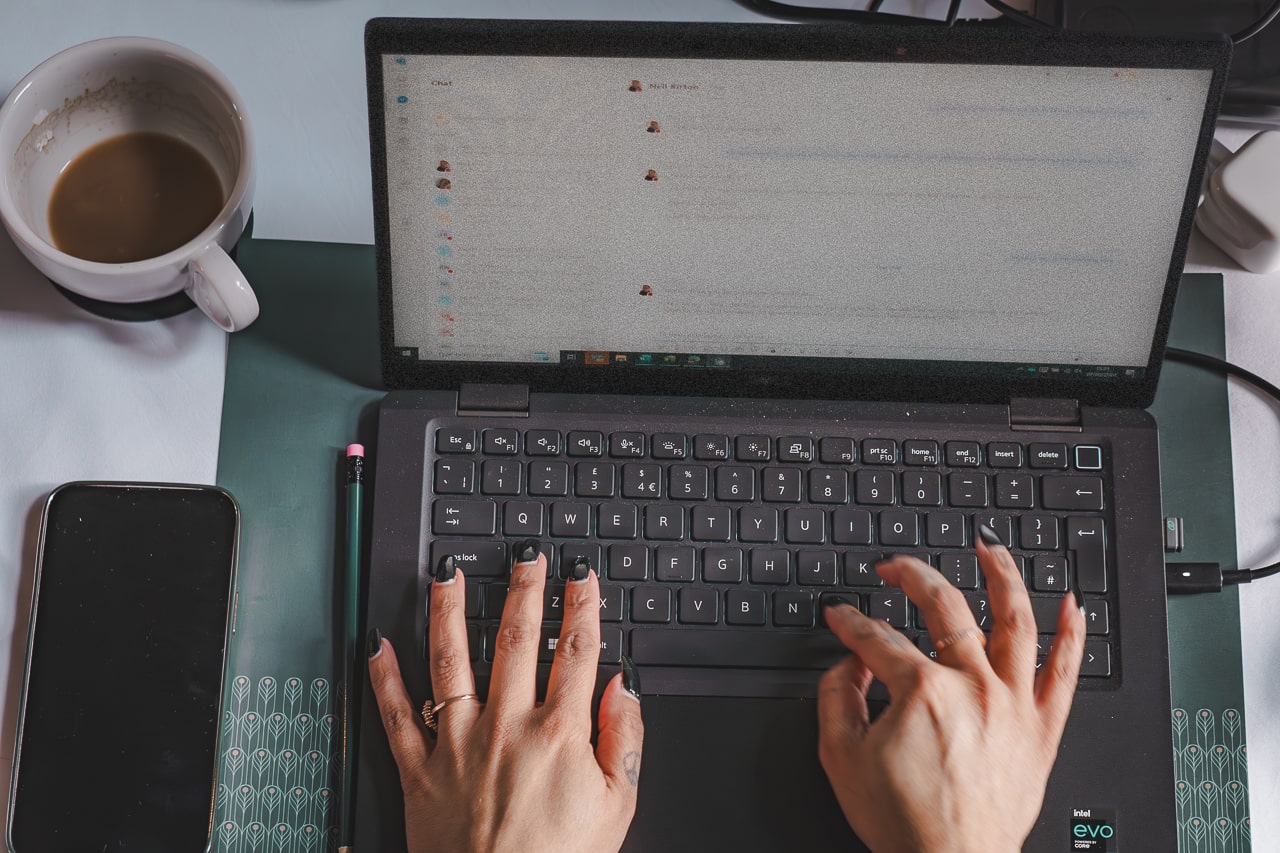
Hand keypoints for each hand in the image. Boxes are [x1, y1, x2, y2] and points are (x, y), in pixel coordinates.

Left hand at [367, 550, 643, 852]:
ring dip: (450, 610)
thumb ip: (626, 739)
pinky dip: (383, 677)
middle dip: (525, 589)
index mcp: (559, 734)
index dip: (583, 606)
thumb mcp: (619, 807)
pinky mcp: (419, 770)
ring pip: (452, 660)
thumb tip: (625, 687)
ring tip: (450, 574)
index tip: (582, 575)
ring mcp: (458, 744)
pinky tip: (377, 644)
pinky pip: (395, 715)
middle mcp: (506, 727)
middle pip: (517, 640)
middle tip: (527, 556)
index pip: (576, 651)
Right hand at [817, 528, 1085, 852]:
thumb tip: (847, 664)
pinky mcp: (1042, 730)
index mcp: (922, 690)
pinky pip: (1065, 672)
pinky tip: (1072, 603)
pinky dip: (1072, 634)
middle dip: (910, 575)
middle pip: (943, 607)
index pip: (877, 636)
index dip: (850, 622)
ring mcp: (1013, 704)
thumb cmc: (905, 823)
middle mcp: (973, 687)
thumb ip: (835, 696)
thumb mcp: (841, 756)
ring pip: (1014, 620)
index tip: (840, 617)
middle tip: (893, 567)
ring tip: (989, 548)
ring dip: (1001, 575)